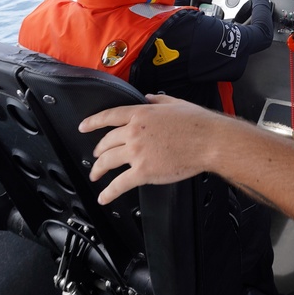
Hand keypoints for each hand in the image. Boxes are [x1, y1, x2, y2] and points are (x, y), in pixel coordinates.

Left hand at [79, 95, 216, 203]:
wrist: (210, 141)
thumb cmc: (198, 123)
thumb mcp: (176, 103)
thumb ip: (158, 101)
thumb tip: (149, 98)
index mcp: (141, 114)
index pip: (109, 117)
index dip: (92, 122)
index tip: (83, 127)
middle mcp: (134, 132)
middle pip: (106, 142)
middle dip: (98, 151)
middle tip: (96, 157)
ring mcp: (137, 152)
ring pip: (108, 161)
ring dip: (98, 170)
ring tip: (95, 175)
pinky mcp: (143, 171)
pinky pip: (119, 184)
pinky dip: (108, 192)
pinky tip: (104, 196)